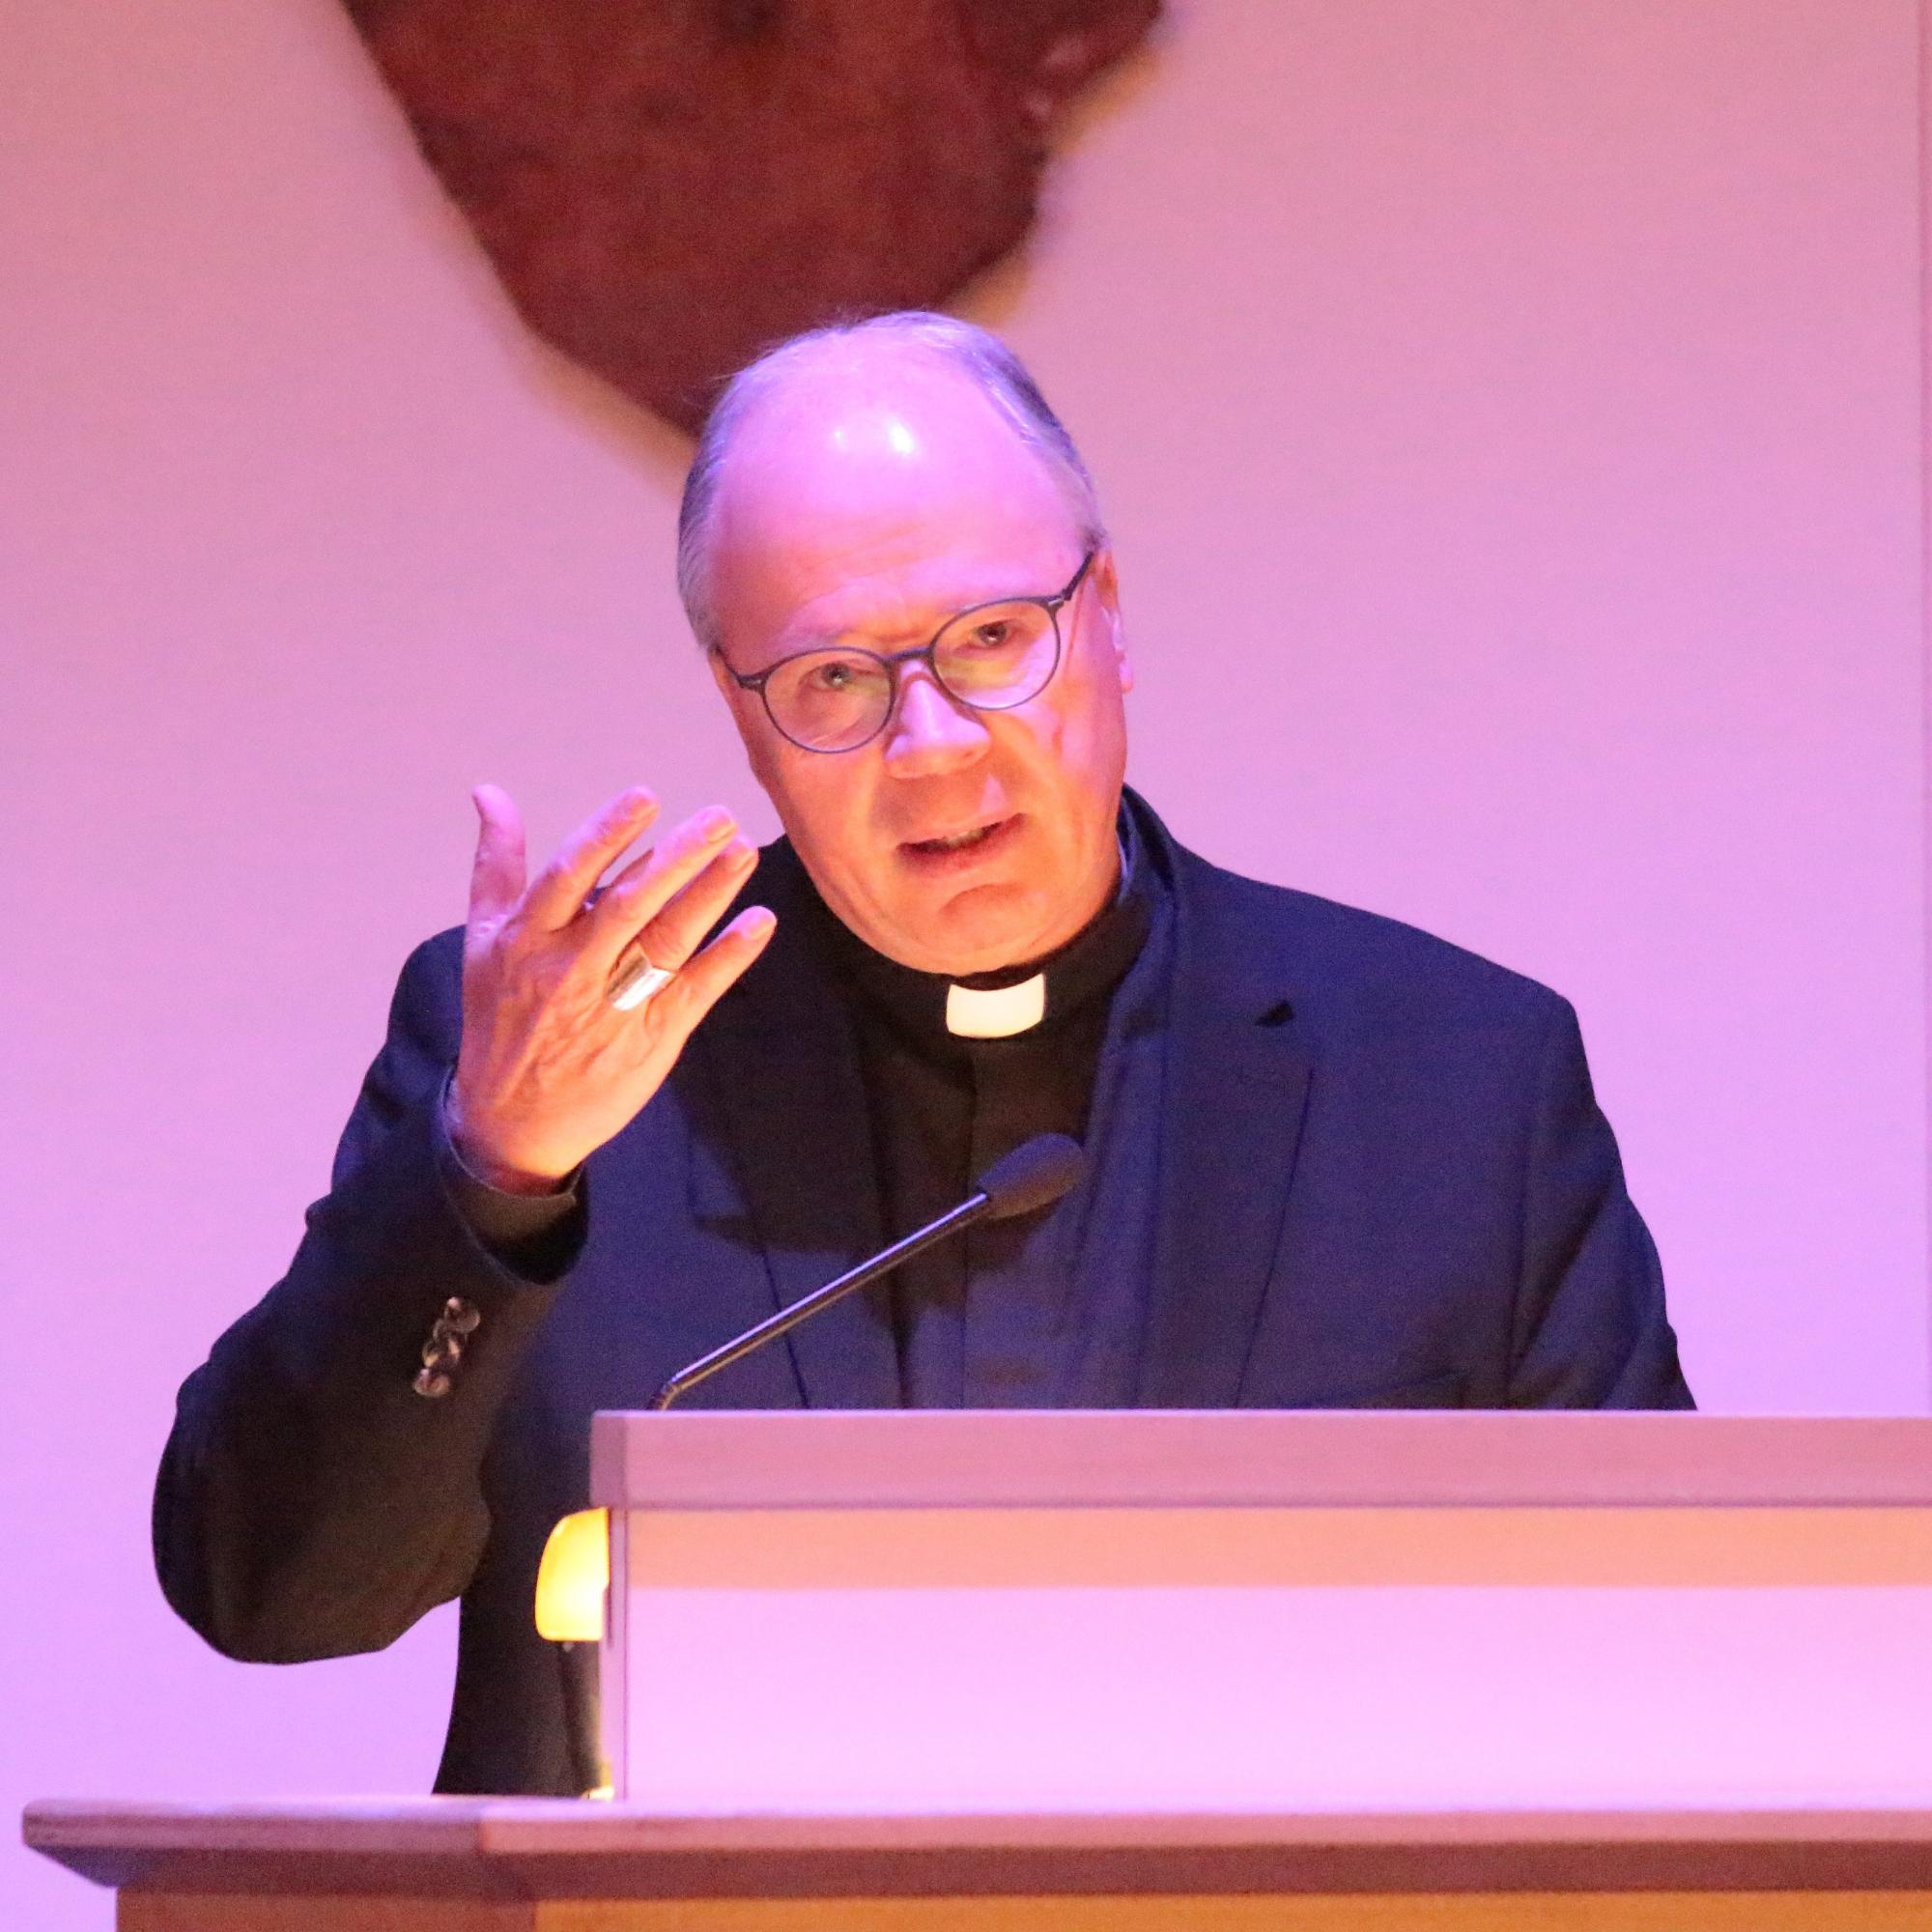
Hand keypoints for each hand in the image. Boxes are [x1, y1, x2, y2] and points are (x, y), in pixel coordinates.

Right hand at [446, 783, 775, 1191]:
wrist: (511, 1121)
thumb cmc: (500, 1015)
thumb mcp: (484, 940)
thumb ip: (497, 864)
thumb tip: (490, 792)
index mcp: (528, 939)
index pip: (570, 875)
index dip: (608, 835)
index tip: (646, 798)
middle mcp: (572, 969)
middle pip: (630, 904)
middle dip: (677, 858)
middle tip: (720, 818)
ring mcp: (615, 1006)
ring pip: (667, 942)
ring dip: (710, 896)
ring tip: (743, 854)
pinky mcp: (652, 1038)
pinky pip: (695, 990)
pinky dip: (728, 956)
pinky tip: (759, 922)